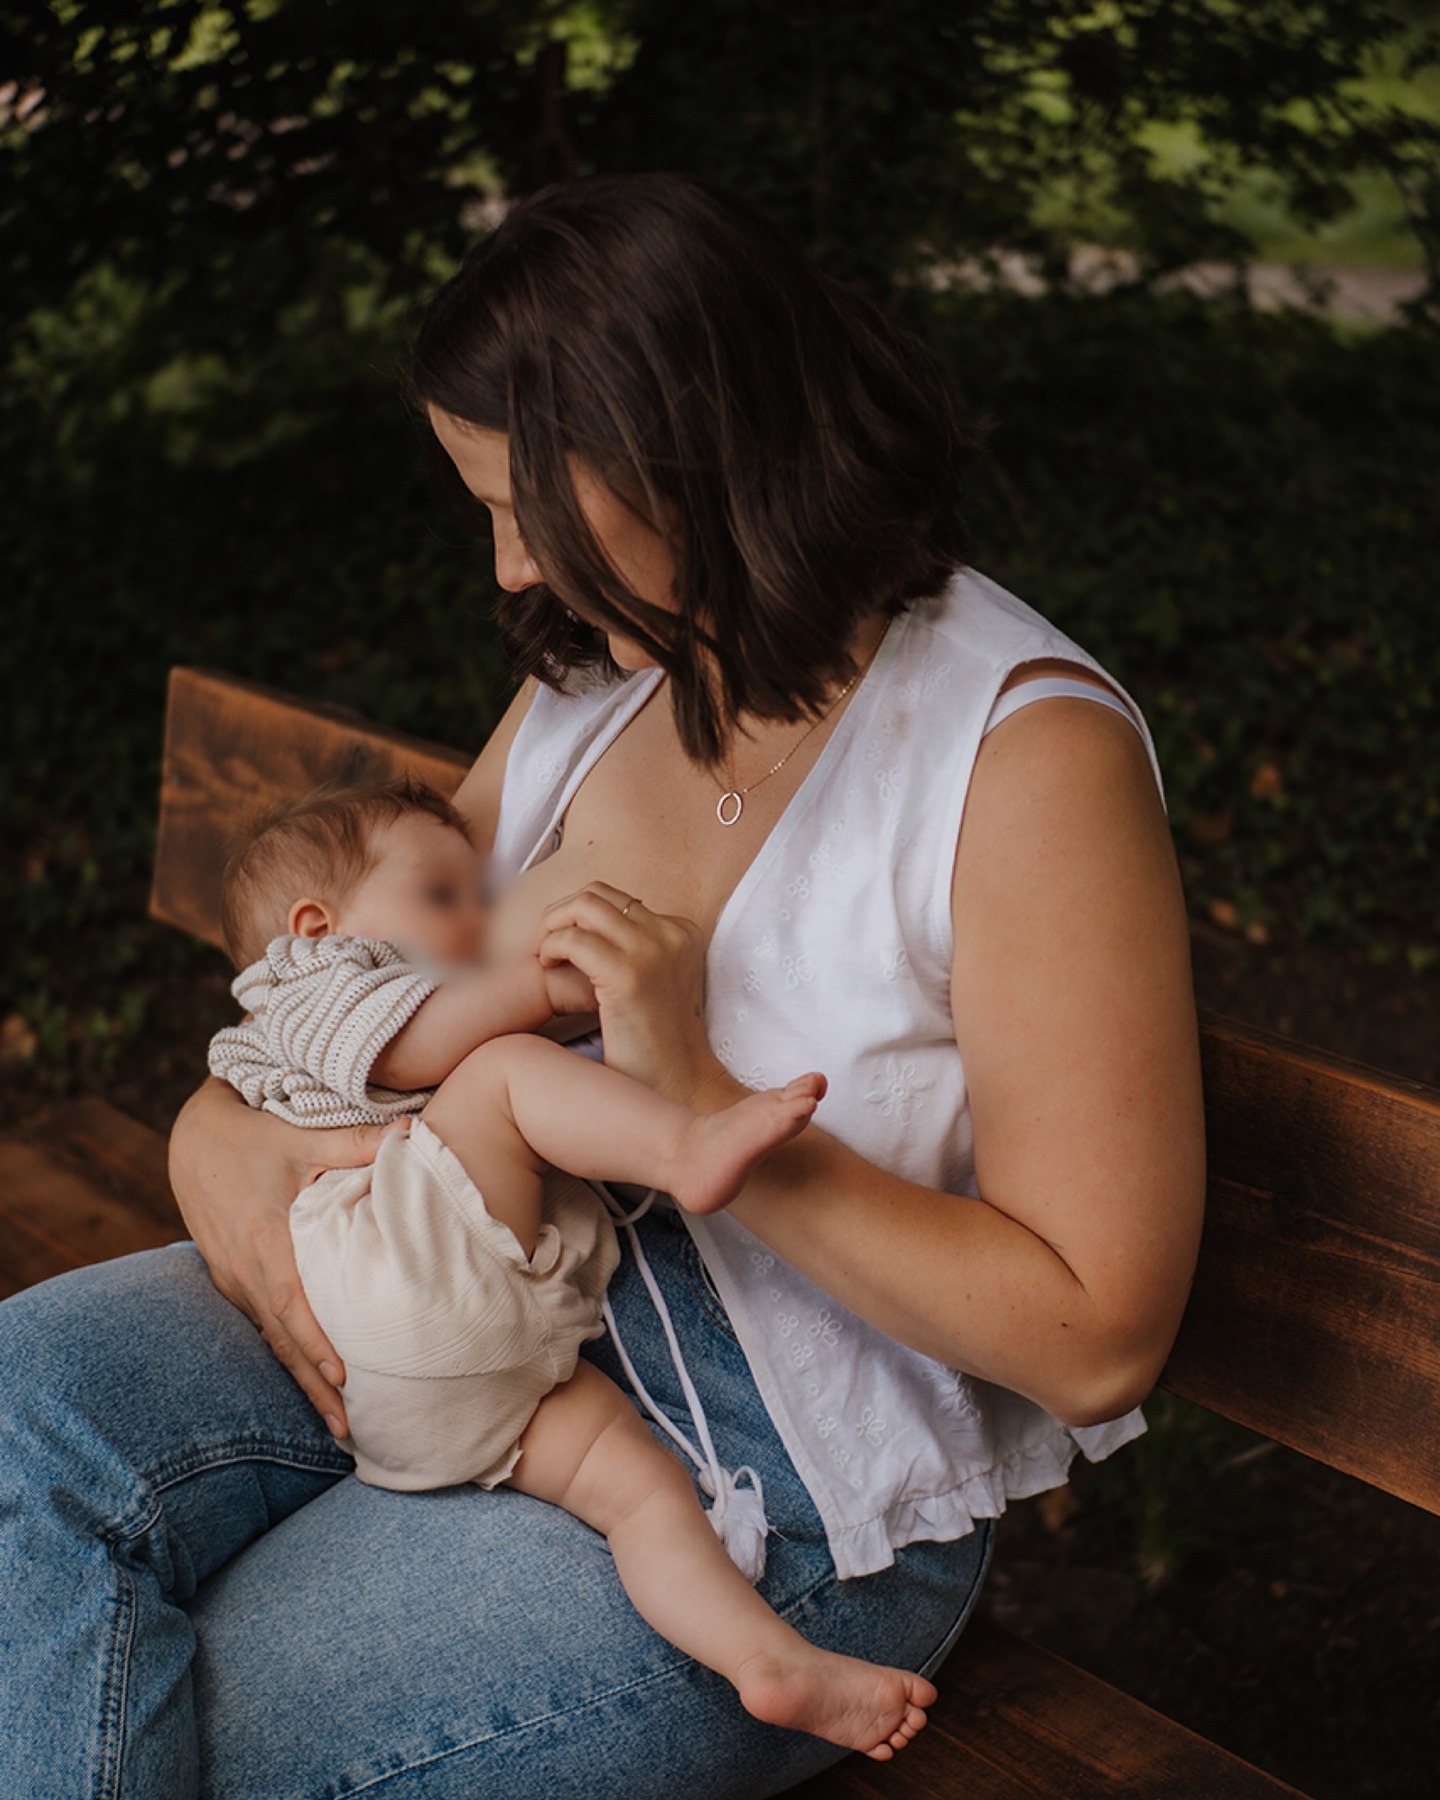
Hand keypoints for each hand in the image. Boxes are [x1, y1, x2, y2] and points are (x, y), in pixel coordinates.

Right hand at [168, 1079, 406, 1435]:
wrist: (192, 1138)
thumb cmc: (252, 1136)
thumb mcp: (302, 1136)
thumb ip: (356, 1143)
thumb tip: (413, 1135)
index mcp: (263, 1239)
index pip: (292, 1303)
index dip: (316, 1342)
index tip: (343, 1378)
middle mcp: (244, 1269)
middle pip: (282, 1337)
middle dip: (313, 1385)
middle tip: (347, 1428)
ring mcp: (234, 1279)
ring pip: (272, 1338)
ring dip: (301, 1378)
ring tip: (336, 1421)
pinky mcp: (233, 1279)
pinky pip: (263, 1324)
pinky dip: (288, 1353)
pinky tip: (311, 1378)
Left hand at [536, 882, 717, 1100]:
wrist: (680, 1088)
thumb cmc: (658, 1047)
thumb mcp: (657, 985)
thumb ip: (634, 952)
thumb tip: (586, 929)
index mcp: (681, 932)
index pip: (618, 900)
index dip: (581, 919)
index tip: (565, 947)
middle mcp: (671, 933)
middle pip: (598, 893)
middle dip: (561, 914)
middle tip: (546, 947)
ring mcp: (652, 951)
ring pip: (583, 906)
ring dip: (552, 926)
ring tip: (545, 958)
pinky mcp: (628, 975)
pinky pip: (572, 939)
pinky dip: (551, 949)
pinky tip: (547, 971)